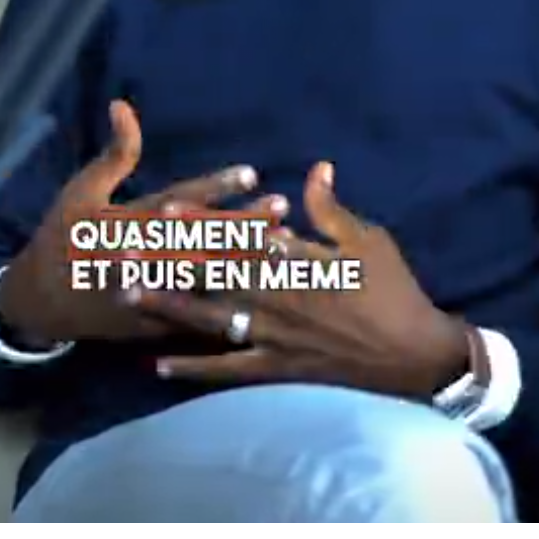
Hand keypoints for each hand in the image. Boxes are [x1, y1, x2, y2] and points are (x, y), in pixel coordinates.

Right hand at [0, 99, 280, 348]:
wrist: (39, 301)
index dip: (216, 187)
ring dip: (245, 262)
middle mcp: (142, 256)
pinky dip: (226, 307)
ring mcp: (148, 292)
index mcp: (126, 222)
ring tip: (284, 245)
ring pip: (204, 278)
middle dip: (243, 224)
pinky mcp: (151, 321)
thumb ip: (114, 154)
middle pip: (201, 240)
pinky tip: (260, 295)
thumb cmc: (63, 236)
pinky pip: (193, 316)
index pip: (179, 201)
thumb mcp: (82, 190)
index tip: (252, 173)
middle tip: (282, 209)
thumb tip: (122, 105)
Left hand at [127, 161, 475, 398]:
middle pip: (214, 276)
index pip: (240, 237)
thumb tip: (315, 168)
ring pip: (211, 320)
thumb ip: (332, 210)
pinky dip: (193, 368)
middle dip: (169, 261)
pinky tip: (158, 364)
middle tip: (125, 250)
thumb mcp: (369, 241)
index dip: (201, 224)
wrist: (412, 354)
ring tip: (129, 295)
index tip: (165, 210)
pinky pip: (228, 369)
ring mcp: (274, 337)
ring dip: (169, 307)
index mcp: (300, 262)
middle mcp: (278, 299)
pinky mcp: (276, 368)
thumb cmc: (393, 291)